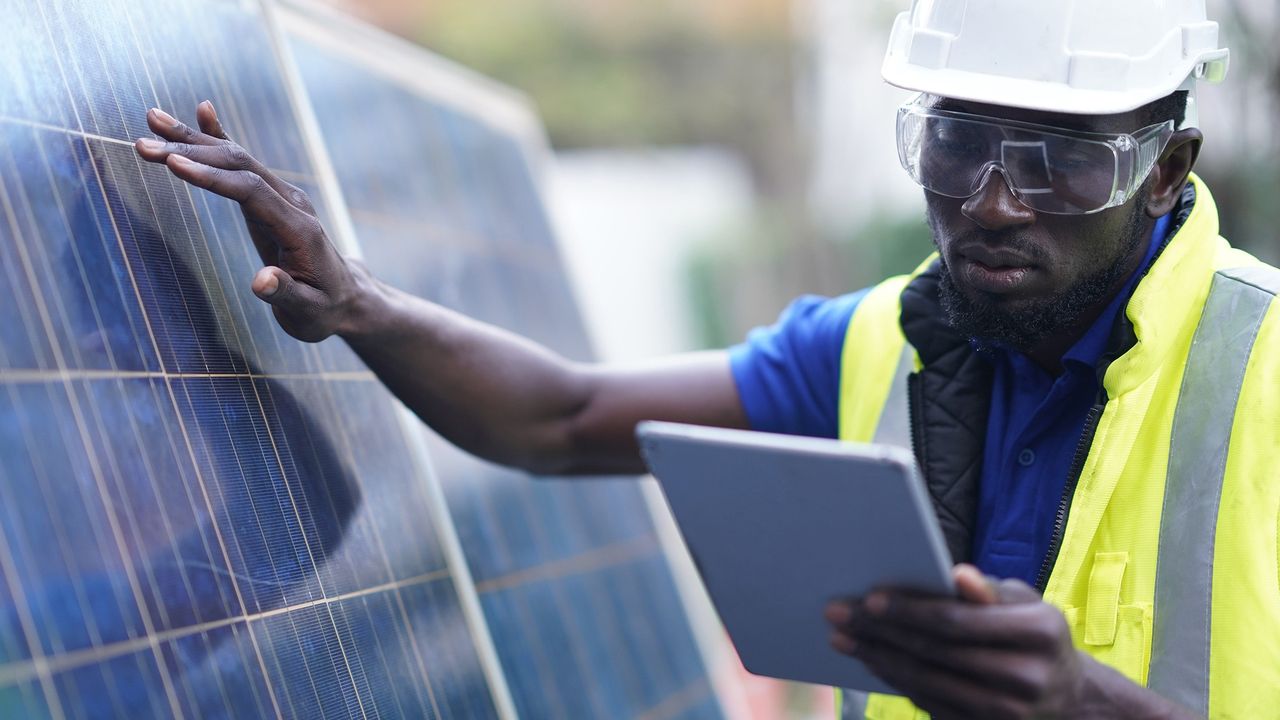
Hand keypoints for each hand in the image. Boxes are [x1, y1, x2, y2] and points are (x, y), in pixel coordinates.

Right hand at [134, 101, 368, 341]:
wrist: (346, 298)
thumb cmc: (324, 309)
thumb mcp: (308, 311)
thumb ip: (285, 294)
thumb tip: (260, 282)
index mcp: (298, 228)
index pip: (251, 191)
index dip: (212, 177)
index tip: (174, 164)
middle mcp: (291, 203)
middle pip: (238, 167)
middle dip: (191, 153)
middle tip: (143, 145)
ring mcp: (282, 197)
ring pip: (236, 160)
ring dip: (194, 140)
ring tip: (151, 119)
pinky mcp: (271, 199)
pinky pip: (242, 164)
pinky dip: (219, 137)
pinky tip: (201, 112)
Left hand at [824, 565, 1087, 719]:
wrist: (1070, 701)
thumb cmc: (1036, 638)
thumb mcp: (1028, 605)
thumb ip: (990, 590)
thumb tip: (957, 574)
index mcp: (1040, 633)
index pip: (958, 621)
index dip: (910, 610)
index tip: (869, 598)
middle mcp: (1027, 677)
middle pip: (935, 652)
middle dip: (880, 632)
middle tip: (838, 614)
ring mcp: (1008, 712)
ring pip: (926, 682)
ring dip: (877, 658)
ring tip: (844, 638)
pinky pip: (930, 704)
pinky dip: (895, 681)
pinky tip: (872, 661)